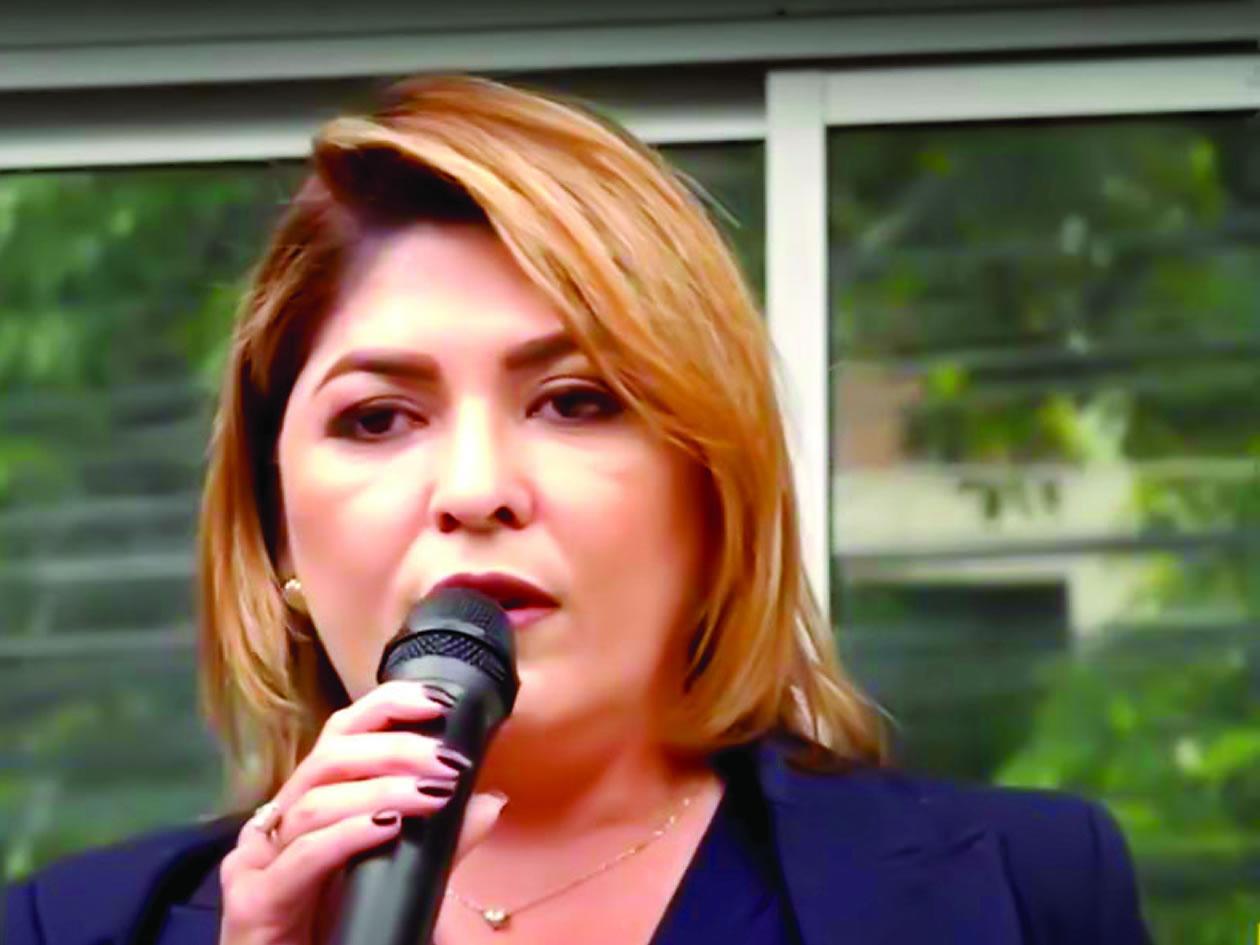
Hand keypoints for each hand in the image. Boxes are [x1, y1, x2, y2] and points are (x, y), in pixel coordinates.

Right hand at [217, 681, 507, 944]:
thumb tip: (490, 802)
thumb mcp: (397, 882)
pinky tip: (387, 826)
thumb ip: (439, 847)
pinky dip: (350, 834)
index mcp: (307, 807)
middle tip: (447, 760)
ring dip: (382, 789)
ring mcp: (258, 862)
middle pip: (329, 757)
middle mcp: (277, 824)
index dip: (386, 707)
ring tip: (432, 794)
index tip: (438, 701)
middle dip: (393, 748)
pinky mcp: (254, 903)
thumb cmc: (338, 935)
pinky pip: (304, 855)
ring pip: (316, 801)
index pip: (341, 735)